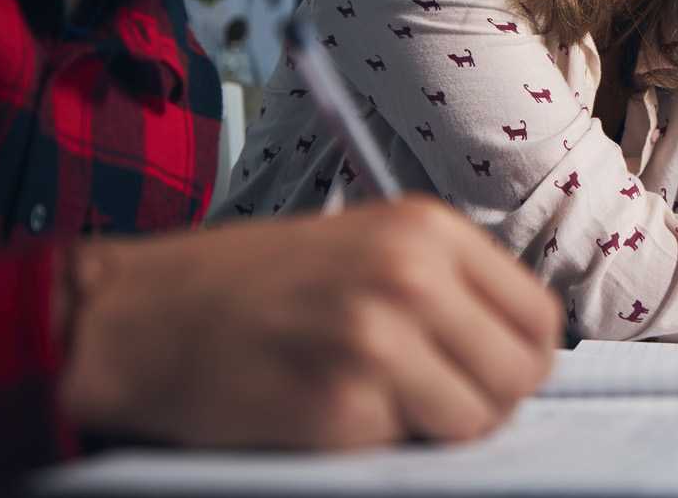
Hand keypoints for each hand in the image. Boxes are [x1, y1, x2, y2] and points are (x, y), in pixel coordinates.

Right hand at [58, 196, 561, 448]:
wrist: (138, 315)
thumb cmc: (245, 282)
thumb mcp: (364, 244)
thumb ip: (445, 283)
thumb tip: (513, 346)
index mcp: (428, 230)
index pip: (539, 315)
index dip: (521, 357)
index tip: (490, 372)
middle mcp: (413, 276)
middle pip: (519, 374)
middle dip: (488, 400)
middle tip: (436, 400)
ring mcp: (379, 340)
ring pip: (475, 422)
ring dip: (436, 428)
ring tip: (379, 403)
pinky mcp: (341, 406)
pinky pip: (403, 448)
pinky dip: (374, 443)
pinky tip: (326, 409)